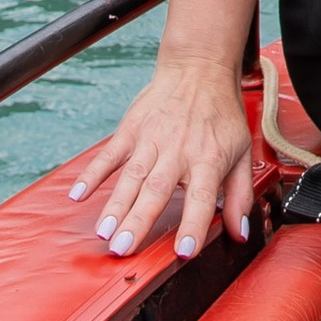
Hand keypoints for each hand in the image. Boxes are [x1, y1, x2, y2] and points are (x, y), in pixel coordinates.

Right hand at [64, 55, 260, 260]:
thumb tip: (241, 233)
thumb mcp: (242, 152)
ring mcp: (152, 139)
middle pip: (156, 191)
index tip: (183, 252)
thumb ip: (239, 195)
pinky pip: (110, 154)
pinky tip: (79, 194)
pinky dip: (93, 173)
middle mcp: (178, 151)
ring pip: (131, 177)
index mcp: (208, 159)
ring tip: (104, 233)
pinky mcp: (132, 129)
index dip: (192, 225)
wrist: (199, 69)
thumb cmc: (221, 114)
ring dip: (116, 206)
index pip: (200, 197)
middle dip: (139, 222)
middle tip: (124, 249)